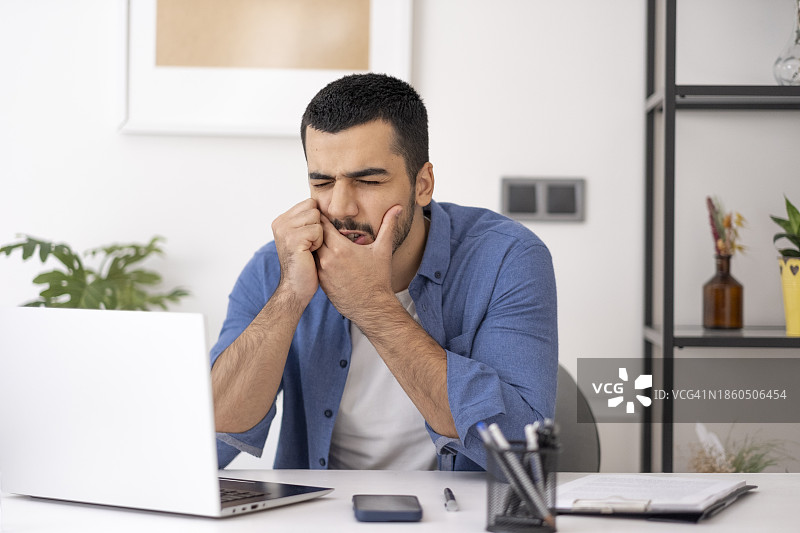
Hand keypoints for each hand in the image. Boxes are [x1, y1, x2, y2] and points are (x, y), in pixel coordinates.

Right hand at [271, 199, 323, 305]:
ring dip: (318, 235)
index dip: (316, 220)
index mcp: (281, 220)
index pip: (309, 203)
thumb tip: (321, 204)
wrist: (296, 287)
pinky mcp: (292, 238)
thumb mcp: (303, 237)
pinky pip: (317, 230)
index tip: (308, 239)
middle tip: (309, 245)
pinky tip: (309, 253)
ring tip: (309, 249)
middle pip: (313, 207)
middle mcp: (280, 222)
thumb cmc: (305, 264)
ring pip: (316, 217)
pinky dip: (318, 242)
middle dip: (317, 226)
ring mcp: (284, 230)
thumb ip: (306, 220)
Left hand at [315, 205, 402, 322]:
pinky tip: (329, 259)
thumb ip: (388, 226)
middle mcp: (327, 259)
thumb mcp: (383, 250)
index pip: (322, 224)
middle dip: (318, 231)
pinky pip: (314, 265)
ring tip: (326, 242)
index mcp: (340, 248)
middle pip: (314, 236)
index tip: (327, 214)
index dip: (323, 218)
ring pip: (312, 251)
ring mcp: (322, 272)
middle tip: (325, 227)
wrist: (372, 307)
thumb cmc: (378, 279)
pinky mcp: (320, 282)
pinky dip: (318, 259)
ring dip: (317, 245)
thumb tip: (397, 208)